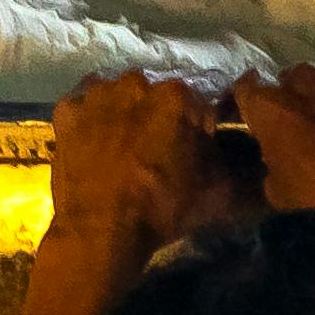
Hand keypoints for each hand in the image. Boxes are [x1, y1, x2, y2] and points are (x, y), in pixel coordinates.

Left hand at [42, 72, 218, 249]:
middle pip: (153, 97)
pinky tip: (91, 145)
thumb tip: (247, 161)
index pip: (195, 107)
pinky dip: (87, 120)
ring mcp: (97, 95)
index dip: (195, 131)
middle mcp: (138, 83)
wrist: (102, 231)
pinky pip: (82, 107)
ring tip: (119, 150)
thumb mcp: (217, 193)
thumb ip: (234, 166)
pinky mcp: (67, 111)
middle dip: (156, 118)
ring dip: (121, 114)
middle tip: (152, 153)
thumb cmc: (163, 208)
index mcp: (179, 97)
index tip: (189, 154)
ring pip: (116, 96)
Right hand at [239, 63, 314, 232]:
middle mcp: (305, 81)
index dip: (255, 98)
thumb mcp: (278, 189)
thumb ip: (274, 158)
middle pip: (296, 77)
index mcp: (270, 106)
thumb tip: (281, 153)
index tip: (261, 111)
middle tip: (311, 124)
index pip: (250, 85)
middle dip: (300, 96)